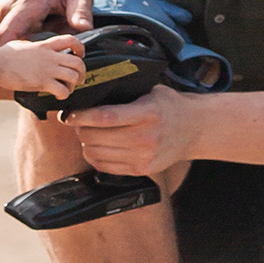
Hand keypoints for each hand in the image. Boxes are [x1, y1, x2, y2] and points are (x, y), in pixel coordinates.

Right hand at [0, 34, 86, 96]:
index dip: (80, 48)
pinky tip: (58, 96)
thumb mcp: (23, 44)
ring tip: (66, 89)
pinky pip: (63, 90)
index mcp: (46, 45)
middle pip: (78, 62)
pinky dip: (64, 95)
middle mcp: (50, 56)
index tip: (79, 55)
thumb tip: (32, 47)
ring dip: (73, 86)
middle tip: (78, 79)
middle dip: (82, 73)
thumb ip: (34, 46)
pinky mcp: (42, 82)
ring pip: (73, 77)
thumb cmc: (5, 55)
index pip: (72, 40)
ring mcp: (47, 69)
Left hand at [67, 85, 199, 175]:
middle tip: (77, 122)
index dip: (82, 116)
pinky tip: (97, 147)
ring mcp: (143, 157)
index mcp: (147, 114)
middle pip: (97, 137)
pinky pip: (105, 167)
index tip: (69, 114)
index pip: (105, 117)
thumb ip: (125, 94)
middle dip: (80, 129)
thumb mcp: (151, 92)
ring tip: (87, 133)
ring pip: (96, 153)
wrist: (194, 130)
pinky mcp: (141, 170)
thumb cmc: (169, 107)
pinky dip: (94, 157)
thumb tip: (89, 93)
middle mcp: (145, 138)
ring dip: (86, 143)